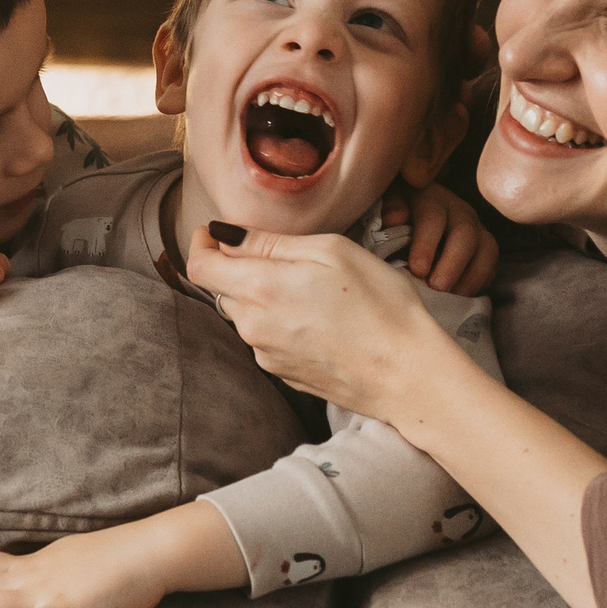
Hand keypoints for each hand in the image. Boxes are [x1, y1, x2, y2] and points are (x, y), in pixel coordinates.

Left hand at [186, 223, 450, 417]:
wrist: (407, 374)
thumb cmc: (380, 305)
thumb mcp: (331, 251)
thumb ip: (270, 242)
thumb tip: (226, 235)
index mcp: (259, 288)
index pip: (200, 265)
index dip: (203, 243)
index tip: (217, 233)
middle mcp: (252, 326)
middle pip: (223, 288)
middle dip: (240, 267)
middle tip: (285, 256)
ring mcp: (265, 354)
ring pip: (245, 313)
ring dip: (262, 295)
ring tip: (311, 290)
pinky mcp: (282, 373)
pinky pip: (266, 337)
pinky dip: (280, 322)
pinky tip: (319, 319)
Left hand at [375, 181, 498, 295]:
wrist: (415, 210)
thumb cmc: (397, 212)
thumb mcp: (387, 202)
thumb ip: (390, 207)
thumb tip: (394, 220)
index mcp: (432, 199)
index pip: (433, 217)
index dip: (426, 244)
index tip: (418, 270)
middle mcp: (459, 212)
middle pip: (466, 234)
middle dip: (453, 264)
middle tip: (437, 288)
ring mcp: (477, 229)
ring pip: (487, 249)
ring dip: (472, 277)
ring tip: (453, 298)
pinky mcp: (485, 247)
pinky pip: (492, 265)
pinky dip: (481, 282)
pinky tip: (463, 297)